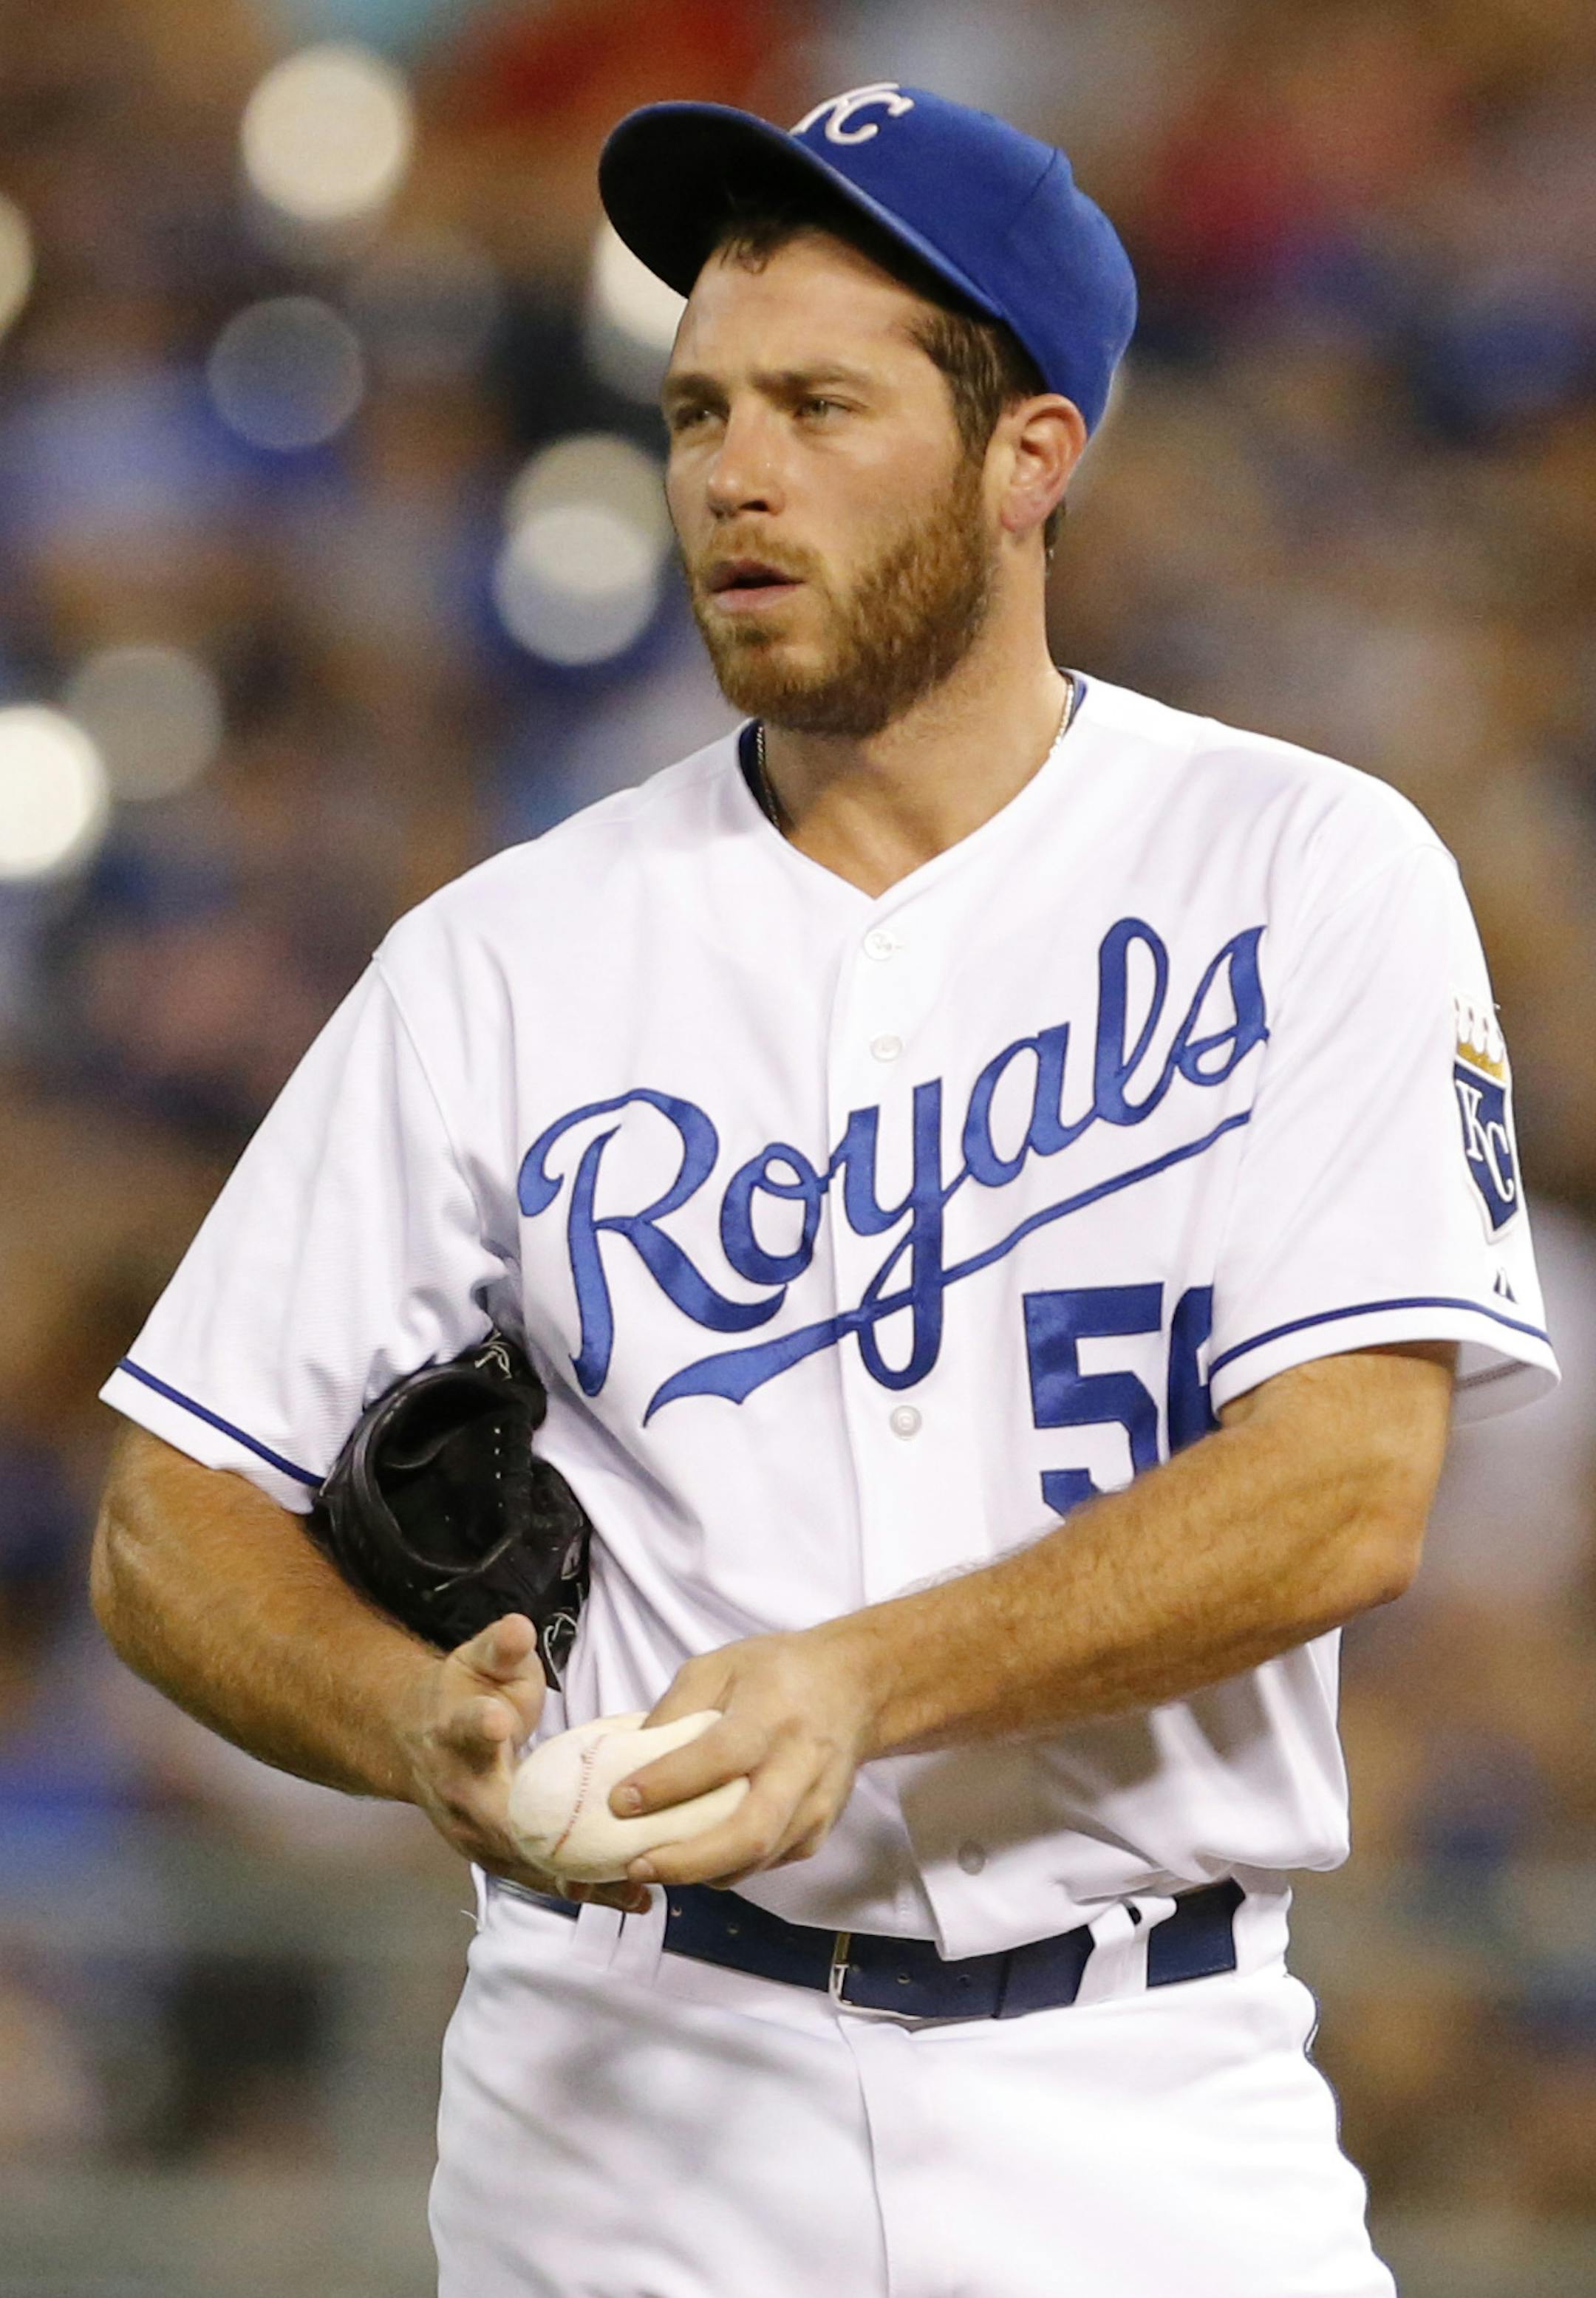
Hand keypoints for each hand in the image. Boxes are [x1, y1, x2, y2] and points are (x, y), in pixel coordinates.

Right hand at [395, 1613, 650, 1914]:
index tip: (498, 1721)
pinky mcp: (496, 1857)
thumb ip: (500, 1647)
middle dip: (550, 1836)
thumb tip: (519, 1627)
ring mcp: (475, 1835)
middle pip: (503, 1820)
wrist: (421, 1742)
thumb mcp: (479, 1661)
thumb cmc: (465, 1694)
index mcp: (453, 1736)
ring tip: (635, 1886)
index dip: (479, 1726)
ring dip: (579, 1877)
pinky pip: (541, 1877)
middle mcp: (460, 1793)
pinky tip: (631, 1898)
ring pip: (527, 1862)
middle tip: (605, 1841)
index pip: (465, 1730)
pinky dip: (582, 1889)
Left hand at [607, 1622, 879, 1890]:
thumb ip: (674, 1709)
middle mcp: (800, 1765)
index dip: (668, 1784)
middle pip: (749, 1833)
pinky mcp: (819, 1831)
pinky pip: (766, 1864)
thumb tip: (629, 1762)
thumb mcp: (718, 1666)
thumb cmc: (777, 1673)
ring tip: (654, 1866)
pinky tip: (695, 1857)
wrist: (855, 1687)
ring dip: (700, 1872)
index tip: (620, 1801)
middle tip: (637, 1865)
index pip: (718, 1758)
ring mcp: (816, 1805)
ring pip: (756, 1859)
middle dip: (688, 1859)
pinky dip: (726, 1868)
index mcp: (771, 1715)